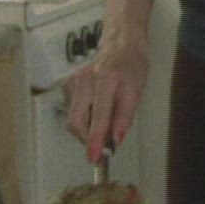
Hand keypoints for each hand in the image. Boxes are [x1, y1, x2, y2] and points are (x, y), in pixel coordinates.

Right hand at [63, 33, 148, 161]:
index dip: (95, 140)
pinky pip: (73, 111)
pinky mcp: (68, 85)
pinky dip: (84, 118)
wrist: (120, 45)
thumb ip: (124, 116)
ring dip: (87, 129)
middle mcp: (85, 80)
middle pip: (76, 122)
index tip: (94, 158)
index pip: (98, 117)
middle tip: (104, 145)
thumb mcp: (136, 92)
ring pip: (73, 119)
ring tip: (105, 122)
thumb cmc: (131, 67)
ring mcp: (73, 82)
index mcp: (105, 80)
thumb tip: (116, 139)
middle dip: (88, 139)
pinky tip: (96, 110)